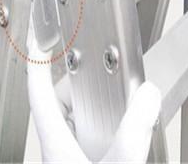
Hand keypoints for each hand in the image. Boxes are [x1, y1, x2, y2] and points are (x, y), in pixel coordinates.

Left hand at [27, 30, 159, 162]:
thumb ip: (133, 130)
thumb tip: (147, 94)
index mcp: (56, 141)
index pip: (39, 88)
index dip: (39, 57)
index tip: (43, 35)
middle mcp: (60, 144)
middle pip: (65, 96)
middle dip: (87, 81)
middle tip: (106, 74)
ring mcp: (71, 152)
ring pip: (82, 113)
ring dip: (102, 104)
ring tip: (124, 101)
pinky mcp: (85, 157)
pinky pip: (94, 130)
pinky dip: (110, 121)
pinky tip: (128, 127)